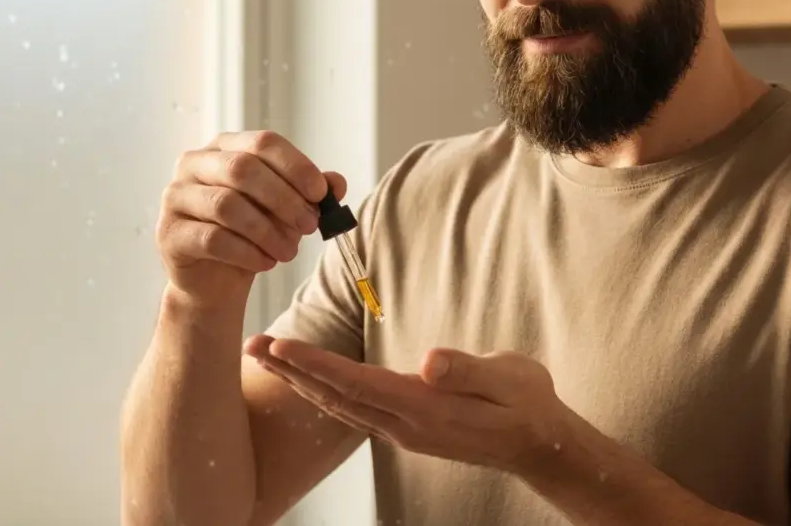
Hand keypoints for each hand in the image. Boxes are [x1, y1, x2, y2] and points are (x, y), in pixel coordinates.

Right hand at [157, 131, 345, 305]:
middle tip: (310, 226)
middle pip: (242, 170)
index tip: (321, 193)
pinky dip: (248, 253)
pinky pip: (213, 239)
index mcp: (225, 147)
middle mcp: (194, 164)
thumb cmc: (253, 234)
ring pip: (227, 205)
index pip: (263, 143)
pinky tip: (266, 263)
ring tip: (289, 252)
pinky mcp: (169, 233)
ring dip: (268, 231)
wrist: (216, 279)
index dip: (296, 166)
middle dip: (284, 200)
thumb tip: (337, 183)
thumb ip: (311, 194)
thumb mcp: (287, 210)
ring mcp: (176, 197)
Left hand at [243, 335, 574, 474]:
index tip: (280, 345)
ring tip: (269, 361)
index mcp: (424, 408)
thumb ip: (469, 372)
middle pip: (336, 395)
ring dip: (302, 382)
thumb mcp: (509, 379)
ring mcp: (404, 432)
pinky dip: (325, 393)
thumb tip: (430, 363)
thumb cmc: (526, 405)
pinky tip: (314, 384)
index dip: (315, 364)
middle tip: (252, 346)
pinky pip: (354, 412)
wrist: (538, 446)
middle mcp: (405, 425)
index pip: (357, 383)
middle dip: (291, 370)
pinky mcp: (408, 430)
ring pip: (340, 406)